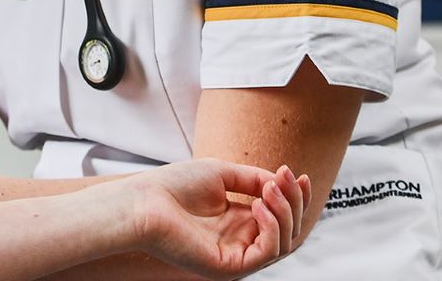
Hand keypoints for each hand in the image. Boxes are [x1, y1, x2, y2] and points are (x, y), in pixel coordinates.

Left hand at [124, 160, 310, 279]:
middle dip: (294, 201)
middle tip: (286, 178)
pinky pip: (267, 253)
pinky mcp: (230, 267)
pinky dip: (271, 228)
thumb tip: (282, 181)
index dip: (295, 196)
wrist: (143, 203)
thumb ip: (254, 179)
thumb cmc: (172, 187)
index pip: (280, 215)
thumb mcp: (221, 174)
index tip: (299, 175)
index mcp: (237, 220)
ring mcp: (236, 255)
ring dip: (285, 213)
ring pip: (284, 242)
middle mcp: (240, 240)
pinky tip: (257, 206)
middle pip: (288, 229)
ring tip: (269, 190)